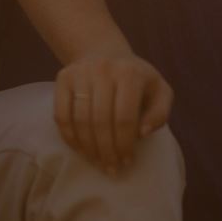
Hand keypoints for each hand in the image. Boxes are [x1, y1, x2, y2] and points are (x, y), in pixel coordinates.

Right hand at [55, 47, 173, 176]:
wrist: (104, 52)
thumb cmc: (136, 79)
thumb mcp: (159, 91)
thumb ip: (160, 113)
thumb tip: (141, 133)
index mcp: (130, 74)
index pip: (125, 118)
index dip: (125, 144)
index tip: (127, 161)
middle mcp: (103, 70)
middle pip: (100, 121)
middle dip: (106, 150)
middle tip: (110, 168)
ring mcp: (80, 73)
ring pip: (80, 120)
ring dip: (88, 147)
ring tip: (96, 161)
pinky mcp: (63, 78)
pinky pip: (61, 114)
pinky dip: (69, 136)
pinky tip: (80, 149)